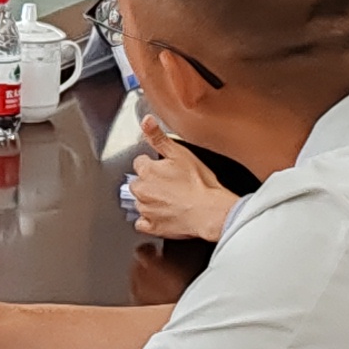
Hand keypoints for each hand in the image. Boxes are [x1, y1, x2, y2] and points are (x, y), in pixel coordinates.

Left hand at [124, 128, 238, 245]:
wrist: (210, 212)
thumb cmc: (199, 184)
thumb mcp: (180, 153)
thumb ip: (159, 137)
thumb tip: (146, 121)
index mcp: (146, 171)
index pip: (140, 163)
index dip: (153, 165)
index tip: (164, 169)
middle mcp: (141, 190)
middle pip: (138, 183)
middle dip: (150, 183)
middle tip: (170, 185)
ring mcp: (146, 210)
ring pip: (140, 202)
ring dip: (151, 200)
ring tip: (171, 200)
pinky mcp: (152, 227)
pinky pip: (142, 223)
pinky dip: (149, 220)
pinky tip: (163, 215)